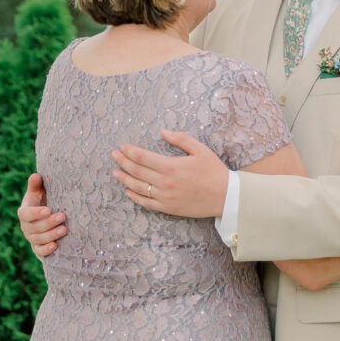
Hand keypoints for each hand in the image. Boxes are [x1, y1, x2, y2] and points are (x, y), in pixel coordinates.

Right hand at [18, 174, 66, 259]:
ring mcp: (31, 238)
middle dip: (49, 223)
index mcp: (24, 212)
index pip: (26, 214)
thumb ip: (36, 185)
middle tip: (63, 217)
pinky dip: (46, 250)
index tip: (48, 209)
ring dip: (52, 235)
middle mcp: (26, 227)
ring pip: (39, 239)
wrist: (46, 217)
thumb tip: (35, 176)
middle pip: (35, 227)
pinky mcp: (38, 248)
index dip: (36, 213)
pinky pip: (40, 251)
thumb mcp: (38, 192)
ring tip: (65, 229)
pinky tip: (56, 246)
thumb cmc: (43, 201)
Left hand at [114, 130, 230, 219]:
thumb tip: (163, 132)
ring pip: (138, 188)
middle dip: (123, 162)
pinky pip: (147, 203)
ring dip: (125, 179)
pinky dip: (135, 197)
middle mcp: (165, 182)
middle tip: (114, 155)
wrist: (226, 197)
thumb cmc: (214, 171)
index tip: (122, 147)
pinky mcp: (168, 208)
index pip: (142, 157)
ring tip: (115, 172)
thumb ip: (181, 139)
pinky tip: (128, 192)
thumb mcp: (200, 149)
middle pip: (137, 171)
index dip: (129, 151)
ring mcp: (165, 197)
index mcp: (171, 166)